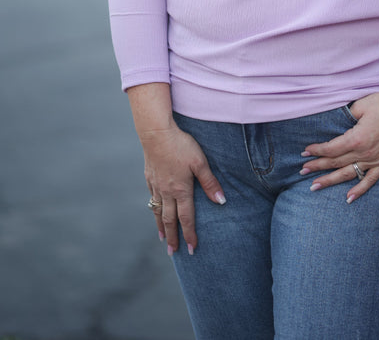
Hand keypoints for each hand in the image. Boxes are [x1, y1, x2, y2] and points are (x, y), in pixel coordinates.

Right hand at [141, 123, 225, 253]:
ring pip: (158, 211)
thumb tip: (221, 201)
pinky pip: (152, 197)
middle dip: (173, 237)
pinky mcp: (149, 176)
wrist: (156, 132)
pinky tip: (155, 210)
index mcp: (181, 190)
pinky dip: (154, 208)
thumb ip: (210, 182)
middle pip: (170, 220)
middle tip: (174, 252)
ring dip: (161, 226)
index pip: (186, 218)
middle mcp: (167, 191)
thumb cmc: (181, 145)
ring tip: (163, 239)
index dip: (190, 234)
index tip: (192, 249)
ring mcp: (156, 185)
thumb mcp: (200, 162)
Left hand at [300, 90, 378, 202]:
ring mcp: (375, 160)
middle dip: (317, 167)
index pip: (331, 149)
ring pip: (348, 174)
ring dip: (330, 181)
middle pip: (335, 163)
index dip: (316, 151)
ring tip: (314, 187)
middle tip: (302, 171)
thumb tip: (333, 120)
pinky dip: (359, 190)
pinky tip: (348, 198)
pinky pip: (370, 180)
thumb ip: (345, 115)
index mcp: (357, 138)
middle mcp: (364, 153)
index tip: (305, 152)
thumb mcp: (361, 105)